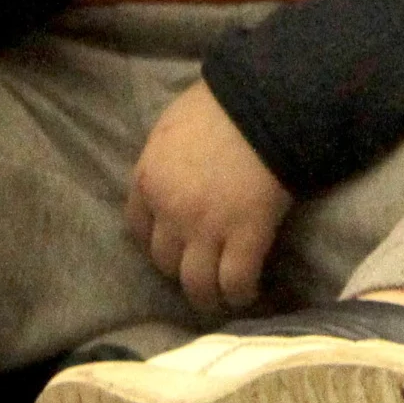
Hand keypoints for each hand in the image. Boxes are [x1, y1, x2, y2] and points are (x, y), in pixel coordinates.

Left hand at [126, 81, 295, 314]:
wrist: (266, 103)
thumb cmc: (222, 103)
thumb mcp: (173, 125)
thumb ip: (166, 156)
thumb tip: (176, 169)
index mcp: (149, 180)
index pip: (137, 229)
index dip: (156, 243)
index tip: (172, 246)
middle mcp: (171, 212)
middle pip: (165, 261)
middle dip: (181, 270)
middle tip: (200, 272)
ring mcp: (207, 228)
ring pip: (196, 282)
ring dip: (206, 296)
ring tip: (220, 299)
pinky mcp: (246, 235)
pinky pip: (235, 280)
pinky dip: (240, 293)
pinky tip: (247, 294)